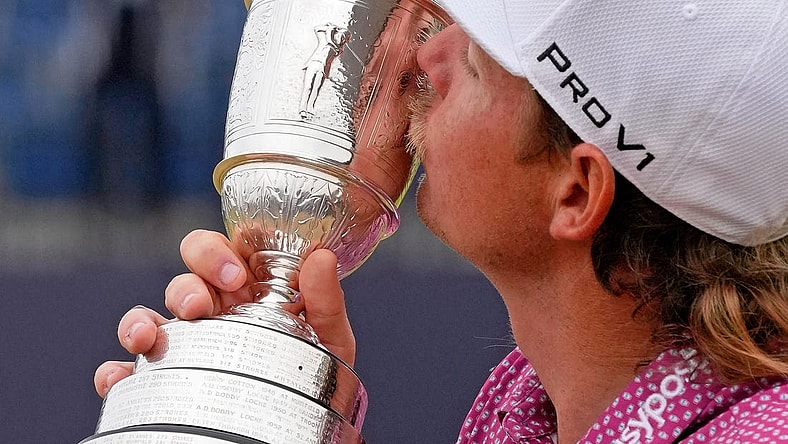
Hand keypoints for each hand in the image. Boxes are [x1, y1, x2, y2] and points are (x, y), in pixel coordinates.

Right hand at [94, 229, 355, 397]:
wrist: (298, 423)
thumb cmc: (313, 371)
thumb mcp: (328, 337)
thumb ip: (325, 300)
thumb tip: (321, 257)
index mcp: (247, 291)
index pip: (221, 252)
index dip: (218, 252)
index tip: (236, 275)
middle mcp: (212, 311)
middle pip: (183, 278)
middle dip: (185, 284)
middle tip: (201, 306)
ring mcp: (185, 343)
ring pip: (147, 317)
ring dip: (139, 320)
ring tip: (148, 339)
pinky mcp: (163, 379)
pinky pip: (126, 370)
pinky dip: (115, 370)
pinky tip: (120, 378)